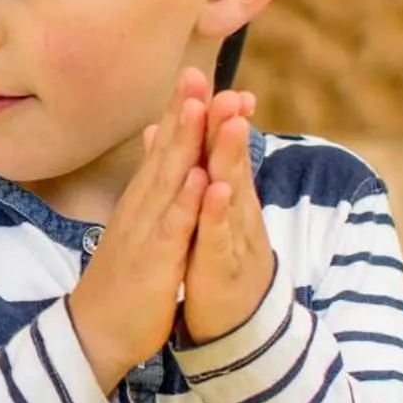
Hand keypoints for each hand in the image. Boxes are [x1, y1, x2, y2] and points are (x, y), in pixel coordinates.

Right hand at [67, 68, 211, 386]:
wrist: (96, 334)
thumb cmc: (121, 283)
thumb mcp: (135, 231)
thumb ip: (148, 195)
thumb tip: (153, 166)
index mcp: (142, 203)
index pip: (163, 149)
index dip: (178, 111)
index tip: (194, 74)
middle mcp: (141, 210)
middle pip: (165, 153)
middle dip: (182, 112)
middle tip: (196, 71)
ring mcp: (145, 233)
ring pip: (168, 181)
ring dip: (185, 144)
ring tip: (199, 107)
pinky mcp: (153, 262)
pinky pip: (172, 228)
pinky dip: (185, 202)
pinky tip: (198, 177)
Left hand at [182, 90, 276, 344]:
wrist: (226, 327)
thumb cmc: (209, 267)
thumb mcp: (198, 217)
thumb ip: (194, 175)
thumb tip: (170, 133)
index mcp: (220, 199)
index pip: (214, 150)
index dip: (211, 114)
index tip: (203, 75)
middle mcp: (232, 214)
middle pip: (228, 162)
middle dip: (226, 123)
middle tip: (227, 85)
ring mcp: (232, 240)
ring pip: (232, 193)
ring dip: (230, 157)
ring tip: (231, 122)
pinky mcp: (223, 269)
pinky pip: (221, 239)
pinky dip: (219, 214)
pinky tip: (219, 189)